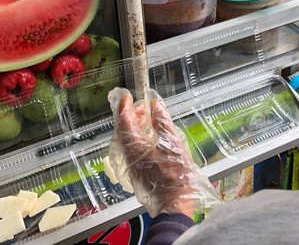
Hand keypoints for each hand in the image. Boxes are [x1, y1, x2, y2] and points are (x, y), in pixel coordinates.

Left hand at [116, 92, 197, 216]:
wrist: (174, 204)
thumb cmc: (175, 175)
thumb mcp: (172, 143)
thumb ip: (162, 122)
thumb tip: (155, 105)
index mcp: (134, 147)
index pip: (123, 121)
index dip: (124, 106)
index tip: (127, 95)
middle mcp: (128, 155)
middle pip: (123, 130)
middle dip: (131, 115)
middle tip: (144, 107)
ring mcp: (131, 164)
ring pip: (127, 140)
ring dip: (135, 126)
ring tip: (149, 120)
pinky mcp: (137, 171)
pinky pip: (132, 149)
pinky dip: (139, 138)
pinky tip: (151, 137)